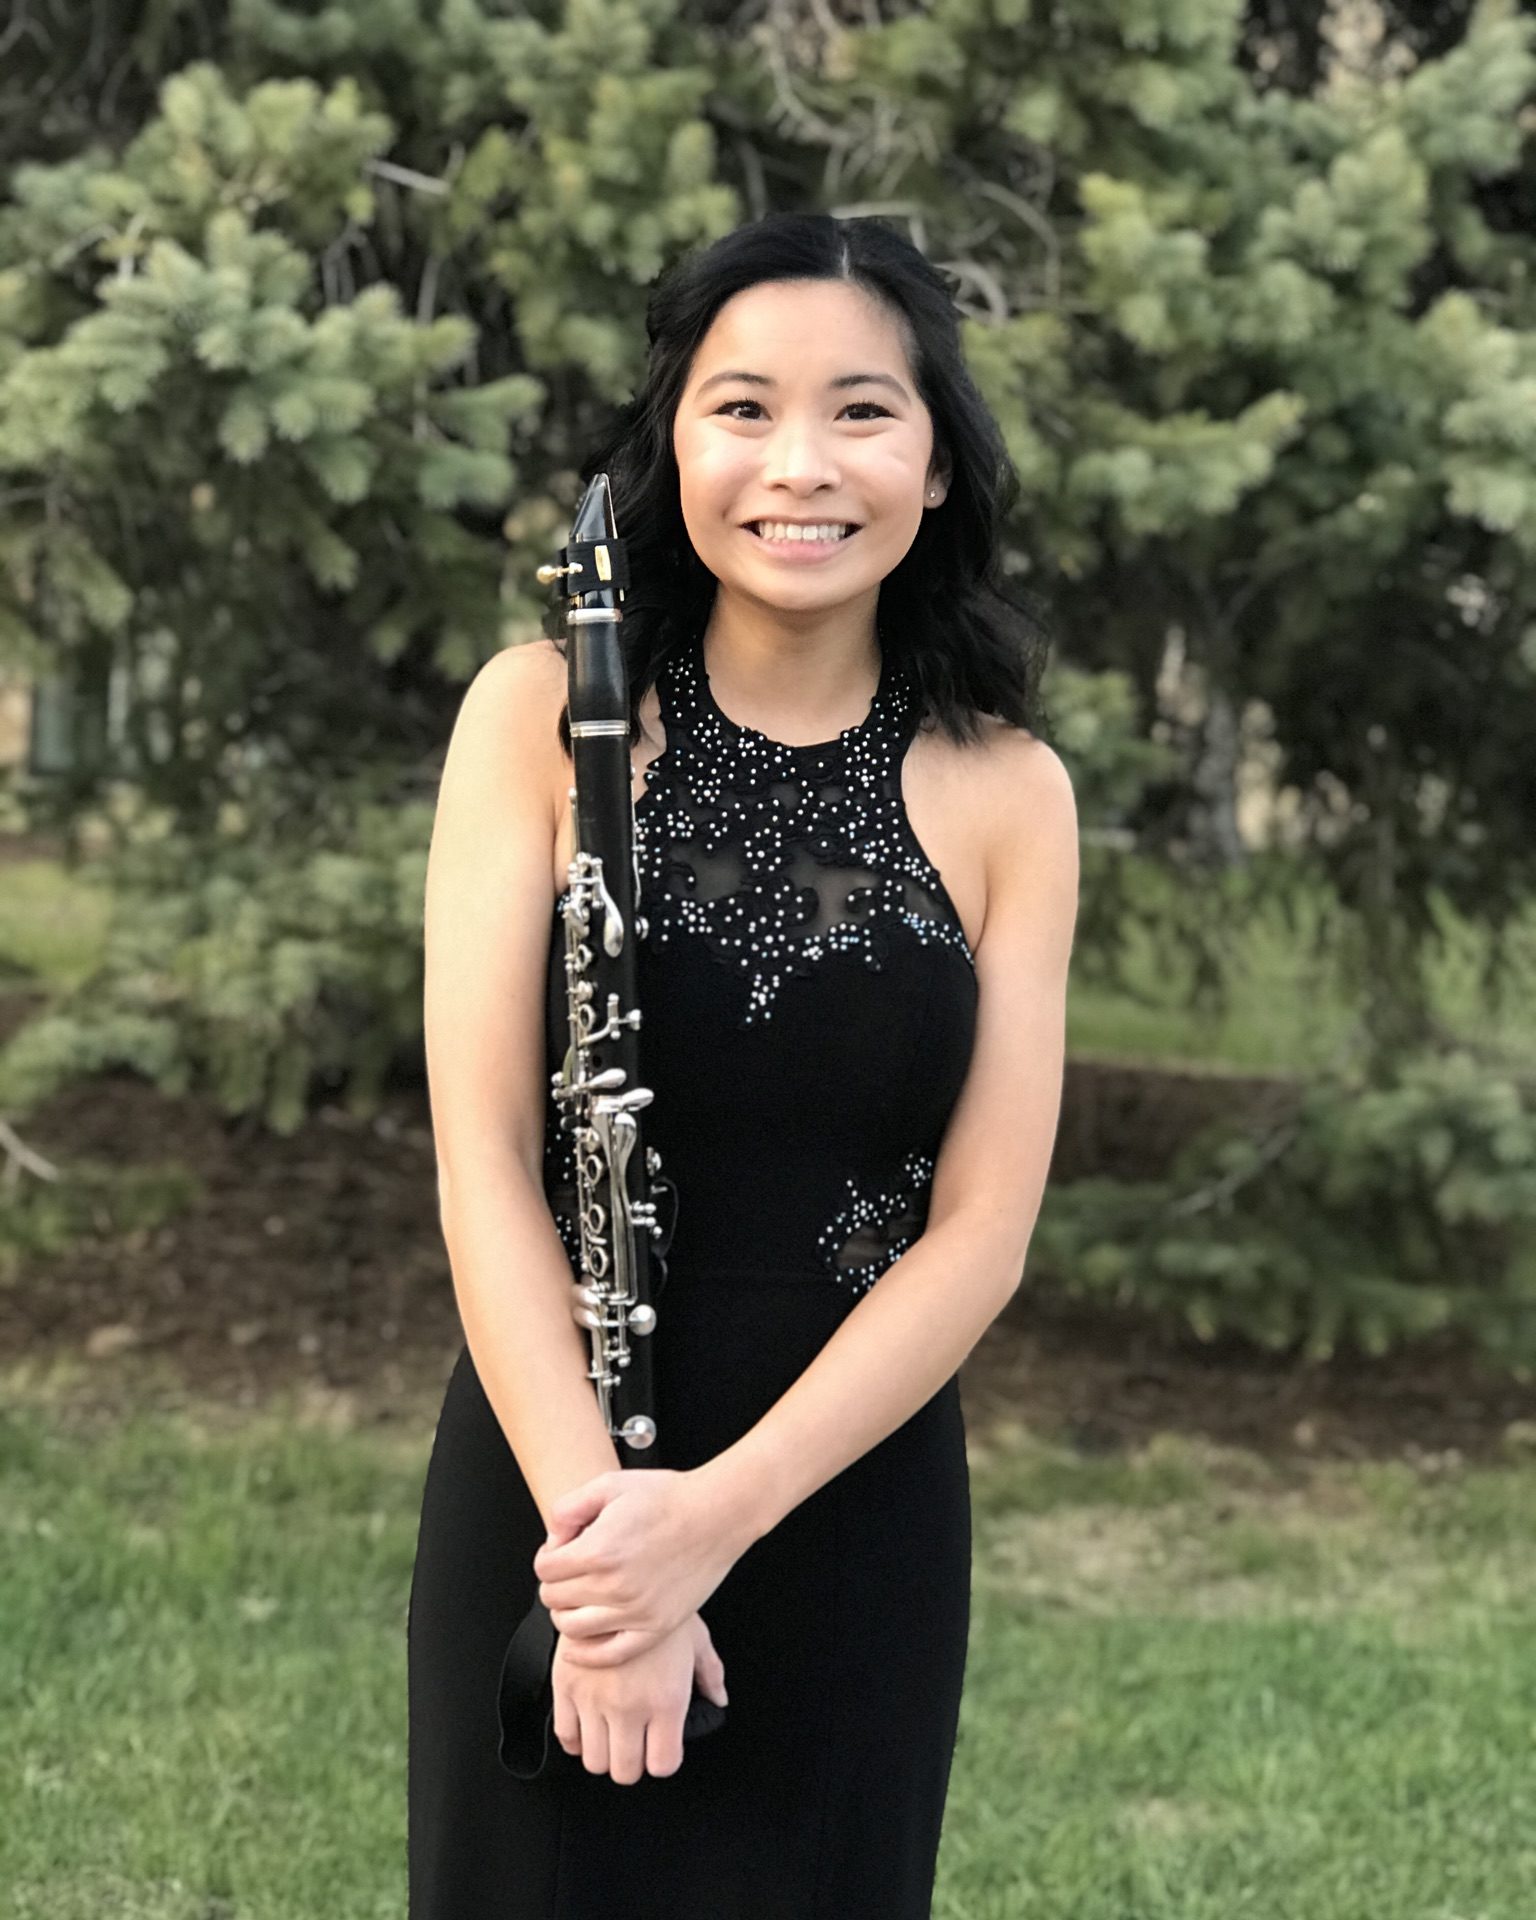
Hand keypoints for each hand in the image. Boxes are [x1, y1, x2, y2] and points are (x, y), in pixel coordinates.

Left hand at [534, 1466, 750, 1667]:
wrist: (716, 1514)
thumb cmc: (668, 1497)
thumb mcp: (610, 1484)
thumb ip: (568, 1508)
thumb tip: (553, 1539)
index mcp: (598, 1550)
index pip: (544, 1569)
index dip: (549, 1556)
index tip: (562, 1550)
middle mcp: (613, 1585)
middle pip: (554, 1599)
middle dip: (556, 1582)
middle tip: (574, 1569)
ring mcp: (635, 1611)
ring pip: (573, 1628)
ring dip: (567, 1612)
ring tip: (582, 1596)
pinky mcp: (655, 1627)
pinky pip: (608, 1654)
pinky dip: (586, 1653)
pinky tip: (579, 1643)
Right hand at [552, 1609, 727, 1783]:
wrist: (615, 1574)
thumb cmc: (659, 1602)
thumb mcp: (695, 1636)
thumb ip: (709, 1673)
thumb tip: (718, 1698)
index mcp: (666, 1699)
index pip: (662, 1763)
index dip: (662, 1758)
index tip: (660, 1748)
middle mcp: (629, 1706)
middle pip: (625, 1770)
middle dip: (631, 1762)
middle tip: (634, 1744)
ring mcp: (594, 1699)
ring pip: (595, 1760)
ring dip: (604, 1752)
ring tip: (611, 1733)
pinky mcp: (565, 1687)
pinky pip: (566, 1736)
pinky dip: (576, 1738)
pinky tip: (588, 1723)